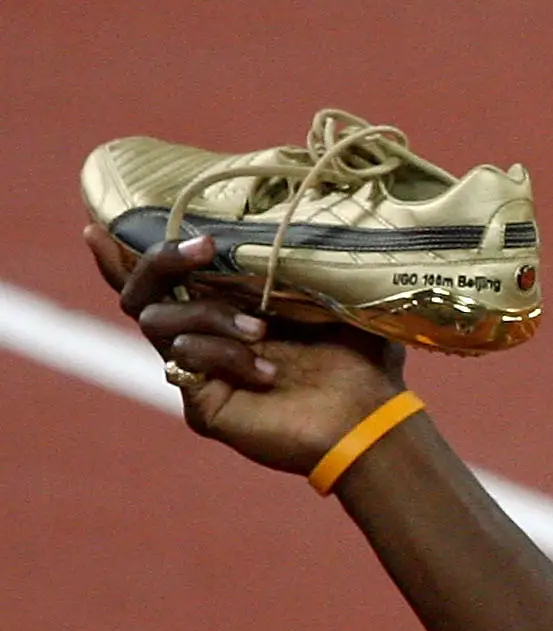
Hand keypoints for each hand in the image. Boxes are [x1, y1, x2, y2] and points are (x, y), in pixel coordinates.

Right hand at [85, 225, 404, 473]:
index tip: (100, 225)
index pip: (162, 276)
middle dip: (161, 259)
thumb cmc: (365, 362)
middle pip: (138, 290)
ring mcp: (198, 370)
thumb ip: (304, 260)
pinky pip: (182, 359)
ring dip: (206, 313)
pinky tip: (265, 369)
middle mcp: (203, 336)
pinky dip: (220, 354)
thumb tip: (300, 208)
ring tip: (260, 329)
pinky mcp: (202, 403)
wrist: (375, 422)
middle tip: (204, 249)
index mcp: (228, 307)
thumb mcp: (336, 297)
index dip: (123, 252)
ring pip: (156, 319)